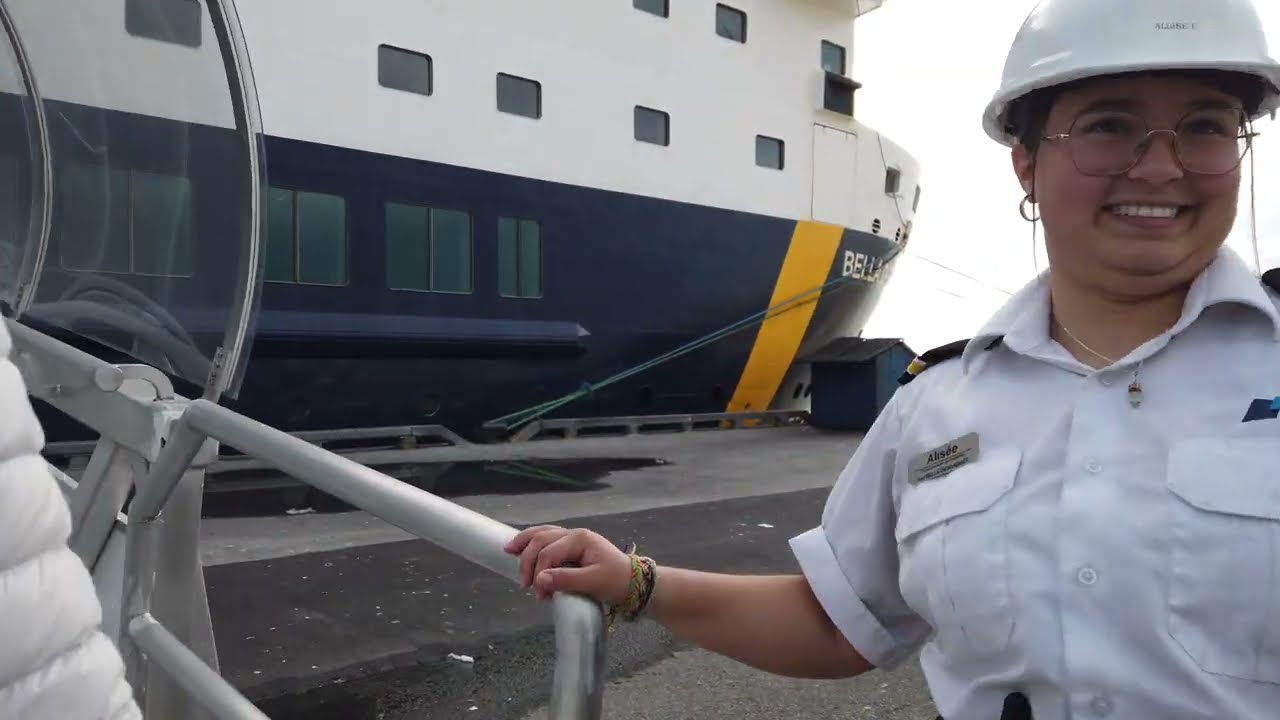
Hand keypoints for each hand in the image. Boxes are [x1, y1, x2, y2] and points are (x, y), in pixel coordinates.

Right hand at [503, 525, 632, 603]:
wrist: (633, 582)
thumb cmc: (615, 581)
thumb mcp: (593, 582)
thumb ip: (566, 580)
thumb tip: (539, 580)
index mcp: (580, 539)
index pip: (549, 552)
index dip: (539, 572)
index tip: (538, 594)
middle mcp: (574, 534)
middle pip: (541, 539)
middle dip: (528, 562)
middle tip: (525, 585)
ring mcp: (572, 538)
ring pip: (542, 534)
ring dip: (525, 544)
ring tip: (508, 550)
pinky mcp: (570, 546)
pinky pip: (547, 539)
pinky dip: (533, 543)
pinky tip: (523, 546)